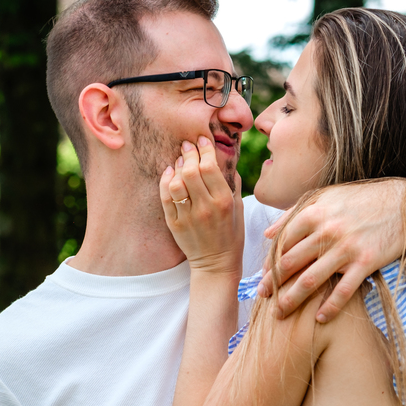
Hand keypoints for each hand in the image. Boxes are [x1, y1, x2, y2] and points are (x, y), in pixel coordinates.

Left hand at [160, 136, 242, 275]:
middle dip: (189, 153)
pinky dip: (165, 182)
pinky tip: (169, 173)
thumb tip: (227, 160)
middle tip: (187, 145)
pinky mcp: (175, 224)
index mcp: (224, 201)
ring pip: (177, 183)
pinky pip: (166, 198)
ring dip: (177, 167)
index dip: (204, 149)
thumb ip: (233, 184)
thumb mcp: (239, 208)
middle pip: (192, 171)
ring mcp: (189, 217)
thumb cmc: (231, 235)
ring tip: (180, 161)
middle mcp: (206, 208)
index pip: (210, 167)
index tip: (201, 140)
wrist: (216, 264)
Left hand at [259, 179, 405, 322]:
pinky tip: (319, 319)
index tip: (263, 278)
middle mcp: (326, 231)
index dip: (269, 263)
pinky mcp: (366, 263)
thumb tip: (267, 234)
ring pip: (310, 280)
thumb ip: (293, 214)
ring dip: (292, 300)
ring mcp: (346, 249)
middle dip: (273, 284)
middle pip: (290, 264)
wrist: (404, 204)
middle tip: (263, 299)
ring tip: (280, 314)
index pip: (281, 244)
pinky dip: (330, 307)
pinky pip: (343, 291)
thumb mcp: (325, 197)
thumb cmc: (360, 200)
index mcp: (313, 214)